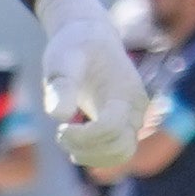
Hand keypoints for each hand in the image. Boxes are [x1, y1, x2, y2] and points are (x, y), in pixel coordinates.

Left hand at [31, 0, 144, 176]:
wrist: (90, 39)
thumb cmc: (74, 48)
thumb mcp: (61, 61)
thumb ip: (61, 85)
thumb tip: (58, 116)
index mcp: (125, 90)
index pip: (111, 128)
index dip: (84, 137)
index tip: (60, 127)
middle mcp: (136, 108)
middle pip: (121, 148)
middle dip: (87, 148)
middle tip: (61, 132)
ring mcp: (134, 118)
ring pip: (122, 154)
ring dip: (92, 156)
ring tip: (66, 137)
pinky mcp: (126, 125)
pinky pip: (117, 152)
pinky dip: (95, 155)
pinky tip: (74, 141)